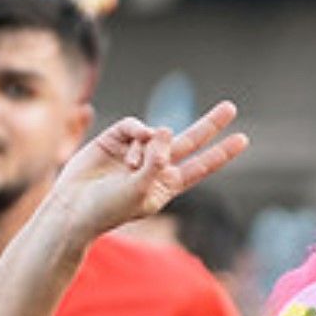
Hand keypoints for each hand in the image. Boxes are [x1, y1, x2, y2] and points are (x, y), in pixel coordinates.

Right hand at [50, 102, 248, 240]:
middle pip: (190, 140)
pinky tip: (128, 149)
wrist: (73, 207)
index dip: (221, 153)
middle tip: (231, 107)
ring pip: (158, 134)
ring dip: (148, 147)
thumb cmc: (109, 208)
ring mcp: (137, 151)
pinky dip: (136, 134)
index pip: (202, 166)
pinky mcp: (116, 138)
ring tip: (130, 166)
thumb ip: (158, 162)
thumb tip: (166, 129)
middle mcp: (156, 165)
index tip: (242, 139)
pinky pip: (136, 126)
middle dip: (210, 124)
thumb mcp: (141, 190)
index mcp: (168, 183)